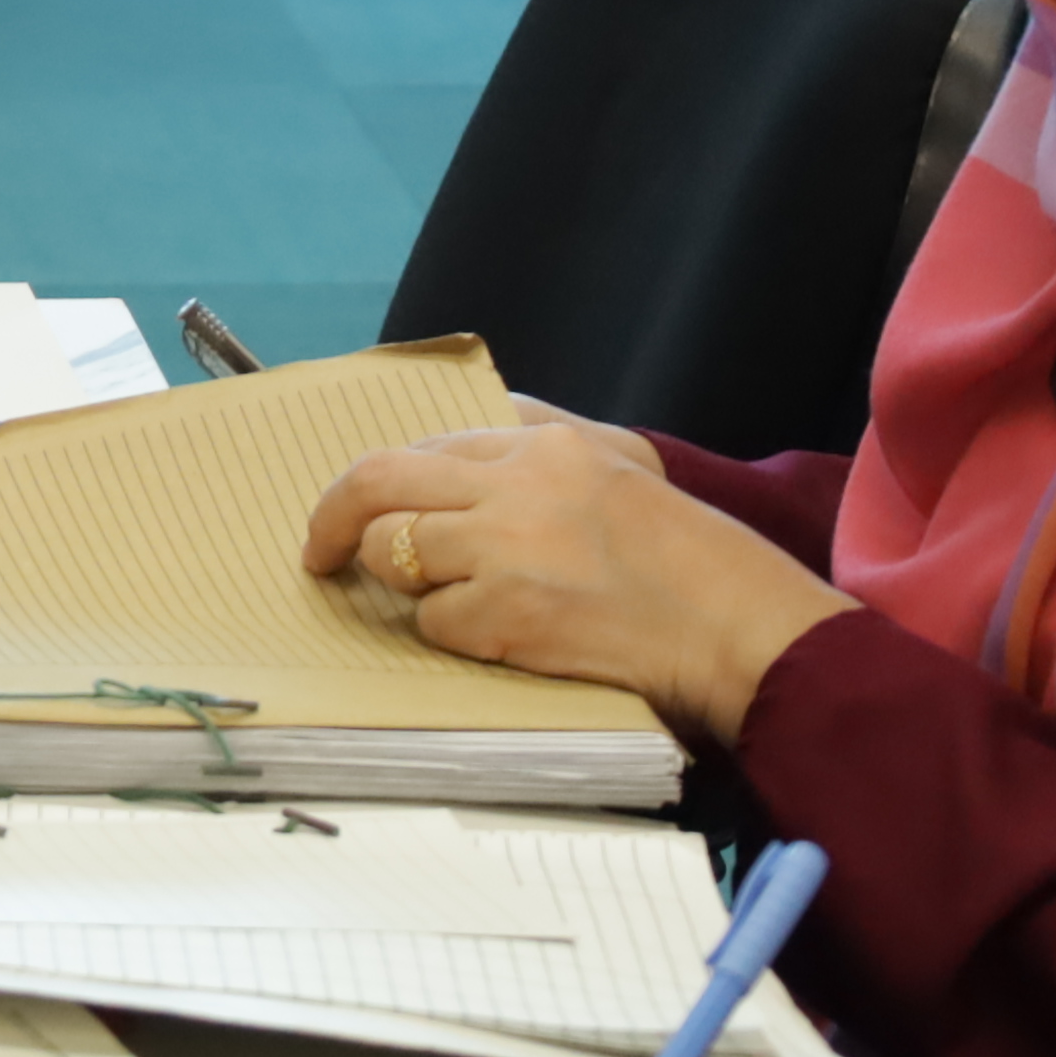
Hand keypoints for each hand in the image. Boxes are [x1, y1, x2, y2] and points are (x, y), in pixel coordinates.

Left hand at [298, 409, 846, 746]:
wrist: (738, 632)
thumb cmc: (692, 563)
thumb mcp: (628, 466)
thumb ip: (552, 438)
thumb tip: (484, 418)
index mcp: (548, 444)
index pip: (434, 441)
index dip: (387, 478)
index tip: (362, 505)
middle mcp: (519, 483)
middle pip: (380, 478)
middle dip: (333, 514)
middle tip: (317, 551)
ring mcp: (507, 547)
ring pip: (397, 551)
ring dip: (401, 583)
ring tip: (442, 601)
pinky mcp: (505, 613)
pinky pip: (434, 620)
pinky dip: (452, 633)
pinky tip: (501, 638)